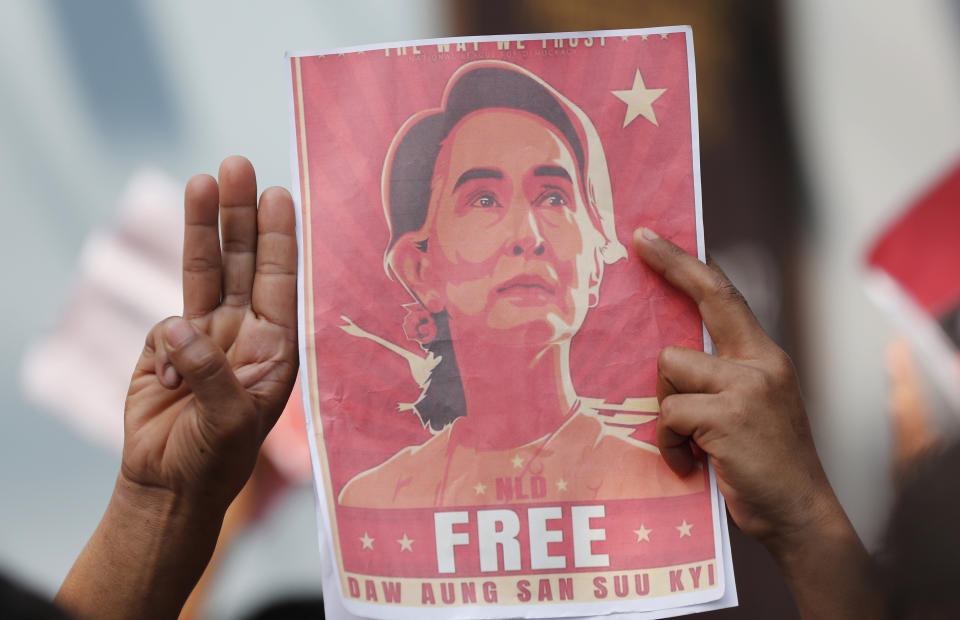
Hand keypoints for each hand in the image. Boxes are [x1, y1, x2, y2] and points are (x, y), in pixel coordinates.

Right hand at [122, 156, 297, 510]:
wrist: (169, 485)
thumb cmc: (216, 459)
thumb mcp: (229, 421)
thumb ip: (210, 371)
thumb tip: (178, 324)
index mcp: (275, 346)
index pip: (280, 280)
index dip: (279, 237)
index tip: (279, 193)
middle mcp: (244, 332)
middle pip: (242, 261)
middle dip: (239, 215)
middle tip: (236, 166)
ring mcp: (204, 335)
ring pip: (205, 271)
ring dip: (203, 227)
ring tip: (200, 180)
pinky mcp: (167, 347)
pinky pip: (164, 328)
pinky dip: (165, 346)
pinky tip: (170, 381)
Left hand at [632, 227, 832, 548]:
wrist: (801, 516)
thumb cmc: (766, 467)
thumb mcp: (753, 410)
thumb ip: (722, 379)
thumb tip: (669, 360)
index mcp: (766, 358)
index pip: (725, 296)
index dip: (686, 264)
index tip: (650, 239)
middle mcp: (761, 363)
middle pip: (703, 301)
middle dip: (668, 269)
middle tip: (638, 241)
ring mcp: (747, 387)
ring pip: (670, 368)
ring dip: (667, 409)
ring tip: (690, 443)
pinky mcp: (729, 416)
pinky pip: (668, 413)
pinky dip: (669, 443)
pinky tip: (690, 465)